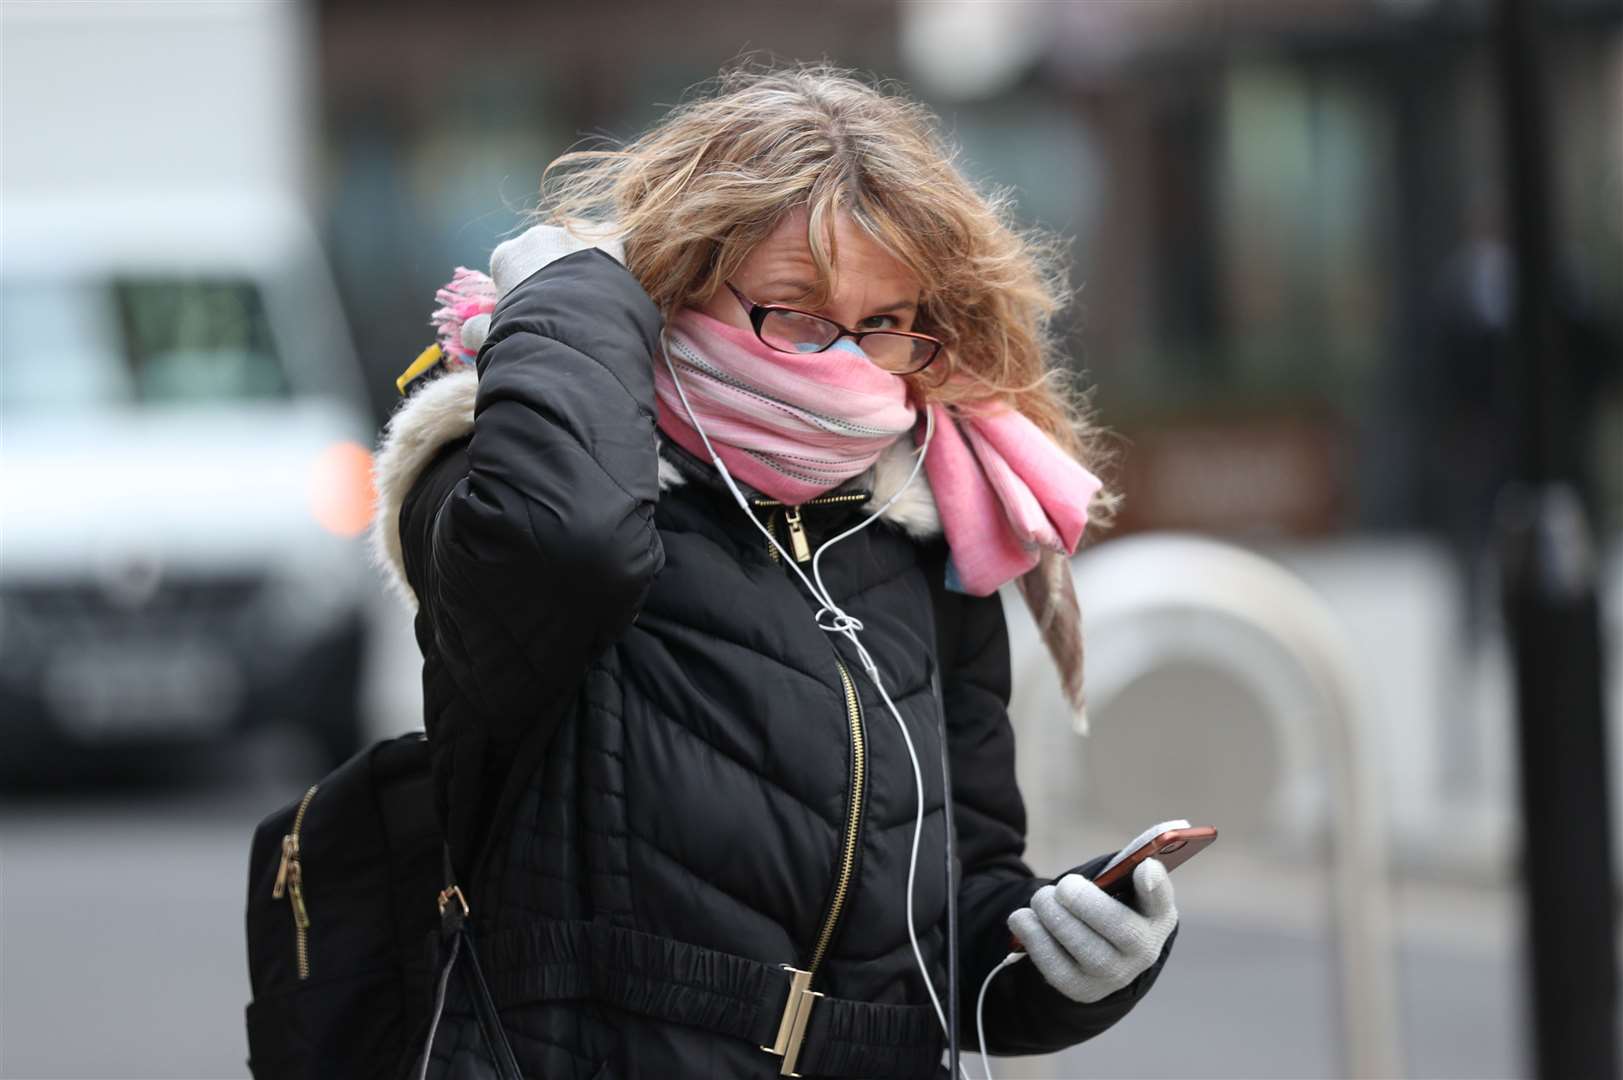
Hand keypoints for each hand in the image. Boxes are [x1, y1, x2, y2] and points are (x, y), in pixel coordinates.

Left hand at [1006, 858, 1177, 1003]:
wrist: (1096, 950)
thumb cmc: (1110, 903)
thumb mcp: (1121, 884)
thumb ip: (1131, 863)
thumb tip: (1159, 841)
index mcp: (1156, 915)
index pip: (1162, 901)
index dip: (1156, 886)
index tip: (1144, 868)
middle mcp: (1142, 951)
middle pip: (1121, 931)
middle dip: (1086, 904)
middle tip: (1063, 886)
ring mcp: (1113, 975)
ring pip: (1088, 951)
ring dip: (1056, 919)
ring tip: (1041, 898)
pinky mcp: (1081, 988)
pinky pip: (1057, 968)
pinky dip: (1035, 940)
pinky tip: (1022, 918)